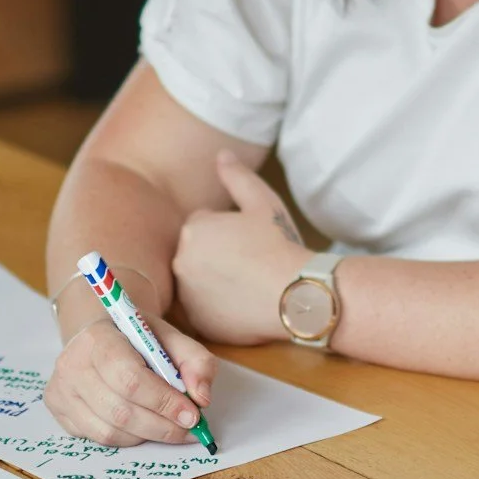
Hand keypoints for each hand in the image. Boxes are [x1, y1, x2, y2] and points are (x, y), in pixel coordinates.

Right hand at [44, 306, 217, 446]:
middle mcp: (72, 365)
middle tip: (189, 429)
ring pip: (110, 431)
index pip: (130, 379)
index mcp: (98, 339)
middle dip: (162, 426)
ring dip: (148, 435)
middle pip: (120, 411)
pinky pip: (99, 438)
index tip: (193, 414)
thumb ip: (196, 362)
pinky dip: (129, 438)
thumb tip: (202, 398)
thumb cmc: (136, 338)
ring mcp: (61, 390)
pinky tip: (144, 426)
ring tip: (170, 427)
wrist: (100, 336)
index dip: (164, 401)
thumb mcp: (171, 338)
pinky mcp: (58, 410)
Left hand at [169, 151, 310, 344]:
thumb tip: (222, 155)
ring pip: (198, 283)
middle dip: (217, 256)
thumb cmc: (281, 245)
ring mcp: (187, 296)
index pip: (204, 226)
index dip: (230, 232)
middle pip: (197, 254)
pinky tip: (244, 305)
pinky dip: (217, 308)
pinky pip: (203, 311)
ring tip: (249, 285)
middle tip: (252, 264)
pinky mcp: (198, 323)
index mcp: (193, 229)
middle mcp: (180, 262)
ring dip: (215, 282)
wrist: (298, 294)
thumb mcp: (263, 202)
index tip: (252, 242)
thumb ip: (236, 176)